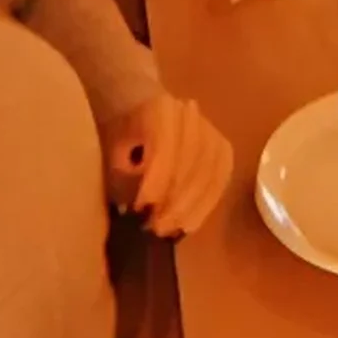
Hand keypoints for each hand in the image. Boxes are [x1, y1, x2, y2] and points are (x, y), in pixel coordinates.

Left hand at [103, 93, 232, 237]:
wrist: (141, 109)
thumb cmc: (123, 135)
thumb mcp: (114, 151)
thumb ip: (125, 175)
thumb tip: (138, 210)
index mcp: (161, 108)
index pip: (166, 145)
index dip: (157, 179)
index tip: (140, 208)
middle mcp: (192, 115)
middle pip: (192, 160)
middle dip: (175, 198)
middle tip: (155, 226)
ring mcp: (211, 131)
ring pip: (210, 172)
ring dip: (190, 206)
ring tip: (168, 229)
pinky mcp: (222, 150)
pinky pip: (220, 180)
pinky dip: (206, 205)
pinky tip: (188, 224)